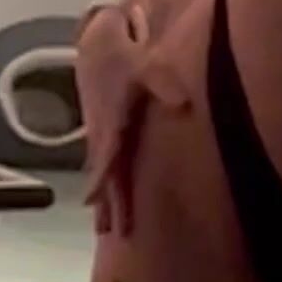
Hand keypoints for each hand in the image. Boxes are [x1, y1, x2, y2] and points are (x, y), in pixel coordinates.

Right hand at [74, 3, 187, 236]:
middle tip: (114, 232)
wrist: (97, 49)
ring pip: (101, 173)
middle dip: (109, 204)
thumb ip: (163, 84)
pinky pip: (103, 165)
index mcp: (112, 124)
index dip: (102, 183)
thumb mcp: (146, 66)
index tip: (97, 206)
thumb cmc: (124, 59)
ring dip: (104, 199)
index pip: (107, 160)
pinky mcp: (103, 134)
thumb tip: (183, 102)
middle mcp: (103, 135)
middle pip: (105, 176)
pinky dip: (104, 183)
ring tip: (107, 229)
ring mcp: (101, 136)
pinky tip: (107, 199)